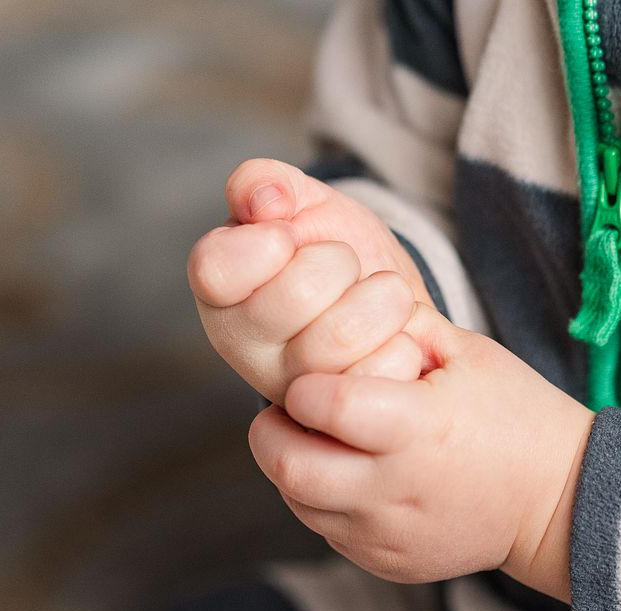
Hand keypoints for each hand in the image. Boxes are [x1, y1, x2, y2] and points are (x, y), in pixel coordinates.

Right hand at [188, 159, 431, 402]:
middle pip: (296, 295)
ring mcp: (291, 389)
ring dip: (382, 297)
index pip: (216, 269)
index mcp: (219, 290)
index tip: (290, 236)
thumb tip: (263, 200)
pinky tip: (394, 337)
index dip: (268, 244)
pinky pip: (381, 374)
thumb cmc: (333, 250)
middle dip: (338, 261)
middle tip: (344, 266)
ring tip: (381, 296)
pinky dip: (404, 341)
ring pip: (343, 336)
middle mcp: (243, 346)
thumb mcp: (302, 202)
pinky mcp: (340, 418)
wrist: (389, 304)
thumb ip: (267, 183)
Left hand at [248, 304, 594, 600]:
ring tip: (324, 440)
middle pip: (288, 464)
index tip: (313, 377)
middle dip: (272, 431)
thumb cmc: (518, 418)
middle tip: (291, 411)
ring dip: (295, 466)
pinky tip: (355, 476)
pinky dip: (324, 501)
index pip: (321, 404)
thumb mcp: (469, 354)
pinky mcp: (385, 562)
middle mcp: (394, 489)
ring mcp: (386, 534)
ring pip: (296, 501)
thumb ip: (400, 327)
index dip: (304, 385)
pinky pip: (326, 530)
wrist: (559, 505)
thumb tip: (341, 303)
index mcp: (418, 428)